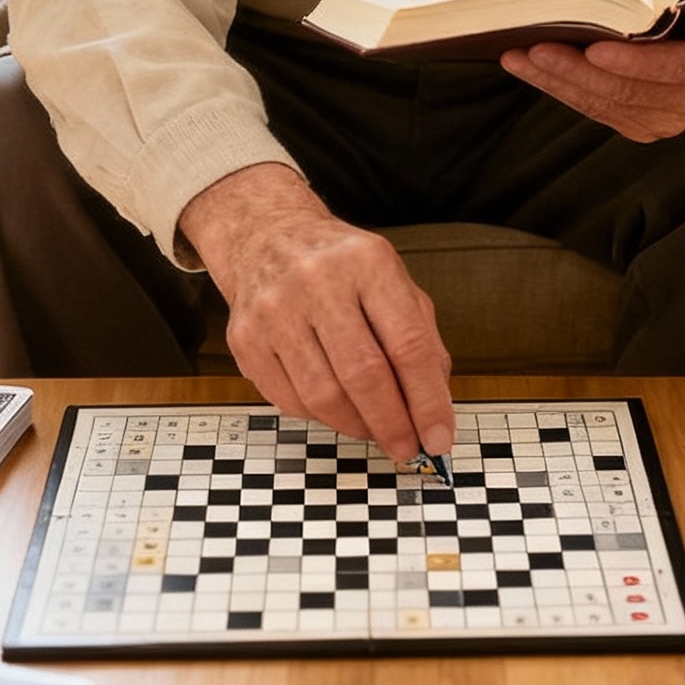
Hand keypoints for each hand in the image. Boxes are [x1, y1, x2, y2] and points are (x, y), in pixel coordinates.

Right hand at [177, 162, 455, 465]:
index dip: (428, 400)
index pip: (407, 343)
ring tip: (374, 430)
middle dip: (392, 424)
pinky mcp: (246, 338)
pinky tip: (337, 410)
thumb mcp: (392, 281)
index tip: (439, 437)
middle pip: (363, 374)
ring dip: (357, 426)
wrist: (266, 236)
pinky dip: (320, 417)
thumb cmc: (340, 266)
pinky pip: (290, 400)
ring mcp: (274, 309)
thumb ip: (421, 338)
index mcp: (367, 262)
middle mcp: (317, 281)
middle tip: (407, 448)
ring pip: (323, 396)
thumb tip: (435, 408)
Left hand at [500, 0, 684, 142]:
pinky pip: (595, 110)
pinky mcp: (639, 124)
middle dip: (577, 71)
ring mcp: (665, 118)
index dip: (634, 62)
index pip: (673, 67)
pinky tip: (528, 70)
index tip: (593, 50)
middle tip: (535, 48)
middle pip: (628, 92)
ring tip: (517, 57)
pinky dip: (560, 88)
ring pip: (604, 104)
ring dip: (557, 81)